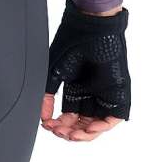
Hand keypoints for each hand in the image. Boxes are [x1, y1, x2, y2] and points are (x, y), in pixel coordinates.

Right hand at [43, 0, 130, 134]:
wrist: (91, 27)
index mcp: (75, 88)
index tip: (47, 125)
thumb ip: (47, 96)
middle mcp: (90, 93)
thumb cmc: (72, 43)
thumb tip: (43, 117)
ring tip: (71, 134)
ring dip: (84, 134)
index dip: (58, 124)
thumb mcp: (53, 73)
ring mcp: (105, 94)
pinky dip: (102, 127)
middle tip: (58, 132)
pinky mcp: (118, 93)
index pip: (68, 115)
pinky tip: (88, 129)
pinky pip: (113, 117)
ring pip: (97, 124)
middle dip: (68, 132)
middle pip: (81, 123)